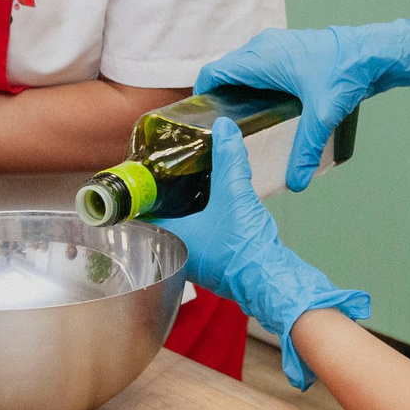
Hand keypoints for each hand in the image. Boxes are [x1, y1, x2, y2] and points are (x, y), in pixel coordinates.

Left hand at [155, 119, 369, 388]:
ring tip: (183, 187)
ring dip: (177, 213)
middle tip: (161, 175)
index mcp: (168, 240)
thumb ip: (228, 159)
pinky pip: (193, 240)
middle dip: (158, 201)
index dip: (137, 196)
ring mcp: (192, 263)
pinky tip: (206, 208)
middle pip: (154, 223)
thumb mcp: (235, 194)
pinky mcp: (210, 265)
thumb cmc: (245, 249)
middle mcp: (174, 255)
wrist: (271, 280)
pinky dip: (194, 224)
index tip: (138, 176)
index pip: (137, 216)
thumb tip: (223, 129)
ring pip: (174, 233)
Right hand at [196, 16, 409, 190]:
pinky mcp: (288, 53)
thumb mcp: (323, 115)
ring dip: (236, 92)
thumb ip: (305, 149)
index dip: (200, 96)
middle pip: (225, 73)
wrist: (374, 51)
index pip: (213, 72)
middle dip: (218, 99)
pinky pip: (258, 68)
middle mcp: (263, 48)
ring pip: (242, 69)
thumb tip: (295, 182)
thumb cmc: (346, 72)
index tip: (197, 121)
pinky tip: (263, 111)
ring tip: (237, 124)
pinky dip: (253, 85)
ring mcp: (275, 47)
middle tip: (217, 131)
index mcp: (261, 57)